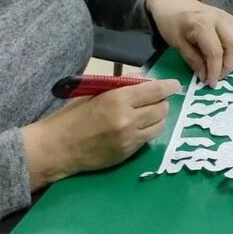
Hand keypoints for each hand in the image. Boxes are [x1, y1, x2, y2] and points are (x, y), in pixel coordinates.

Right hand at [22, 78, 180, 186]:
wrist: (57, 148)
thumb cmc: (73, 115)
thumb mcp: (96, 92)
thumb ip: (122, 86)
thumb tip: (145, 80)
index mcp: (118, 99)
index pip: (155, 90)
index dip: (169, 86)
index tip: (175, 85)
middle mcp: (128, 119)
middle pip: (162, 108)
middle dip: (162, 101)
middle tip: (156, 99)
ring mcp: (129, 139)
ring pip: (160, 125)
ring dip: (157, 118)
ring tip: (147, 114)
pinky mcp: (127, 154)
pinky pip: (148, 139)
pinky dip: (147, 131)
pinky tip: (137, 128)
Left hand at [146, 0, 232, 86]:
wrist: (173, 3)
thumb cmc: (172, 23)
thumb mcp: (177, 44)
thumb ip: (193, 60)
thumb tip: (206, 77)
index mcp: (203, 25)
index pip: (215, 52)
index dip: (215, 70)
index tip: (210, 83)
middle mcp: (219, 19)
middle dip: (228, 65)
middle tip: (219, 77)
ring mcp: (227, 16)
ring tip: (228, 67)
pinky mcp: (231, 17)